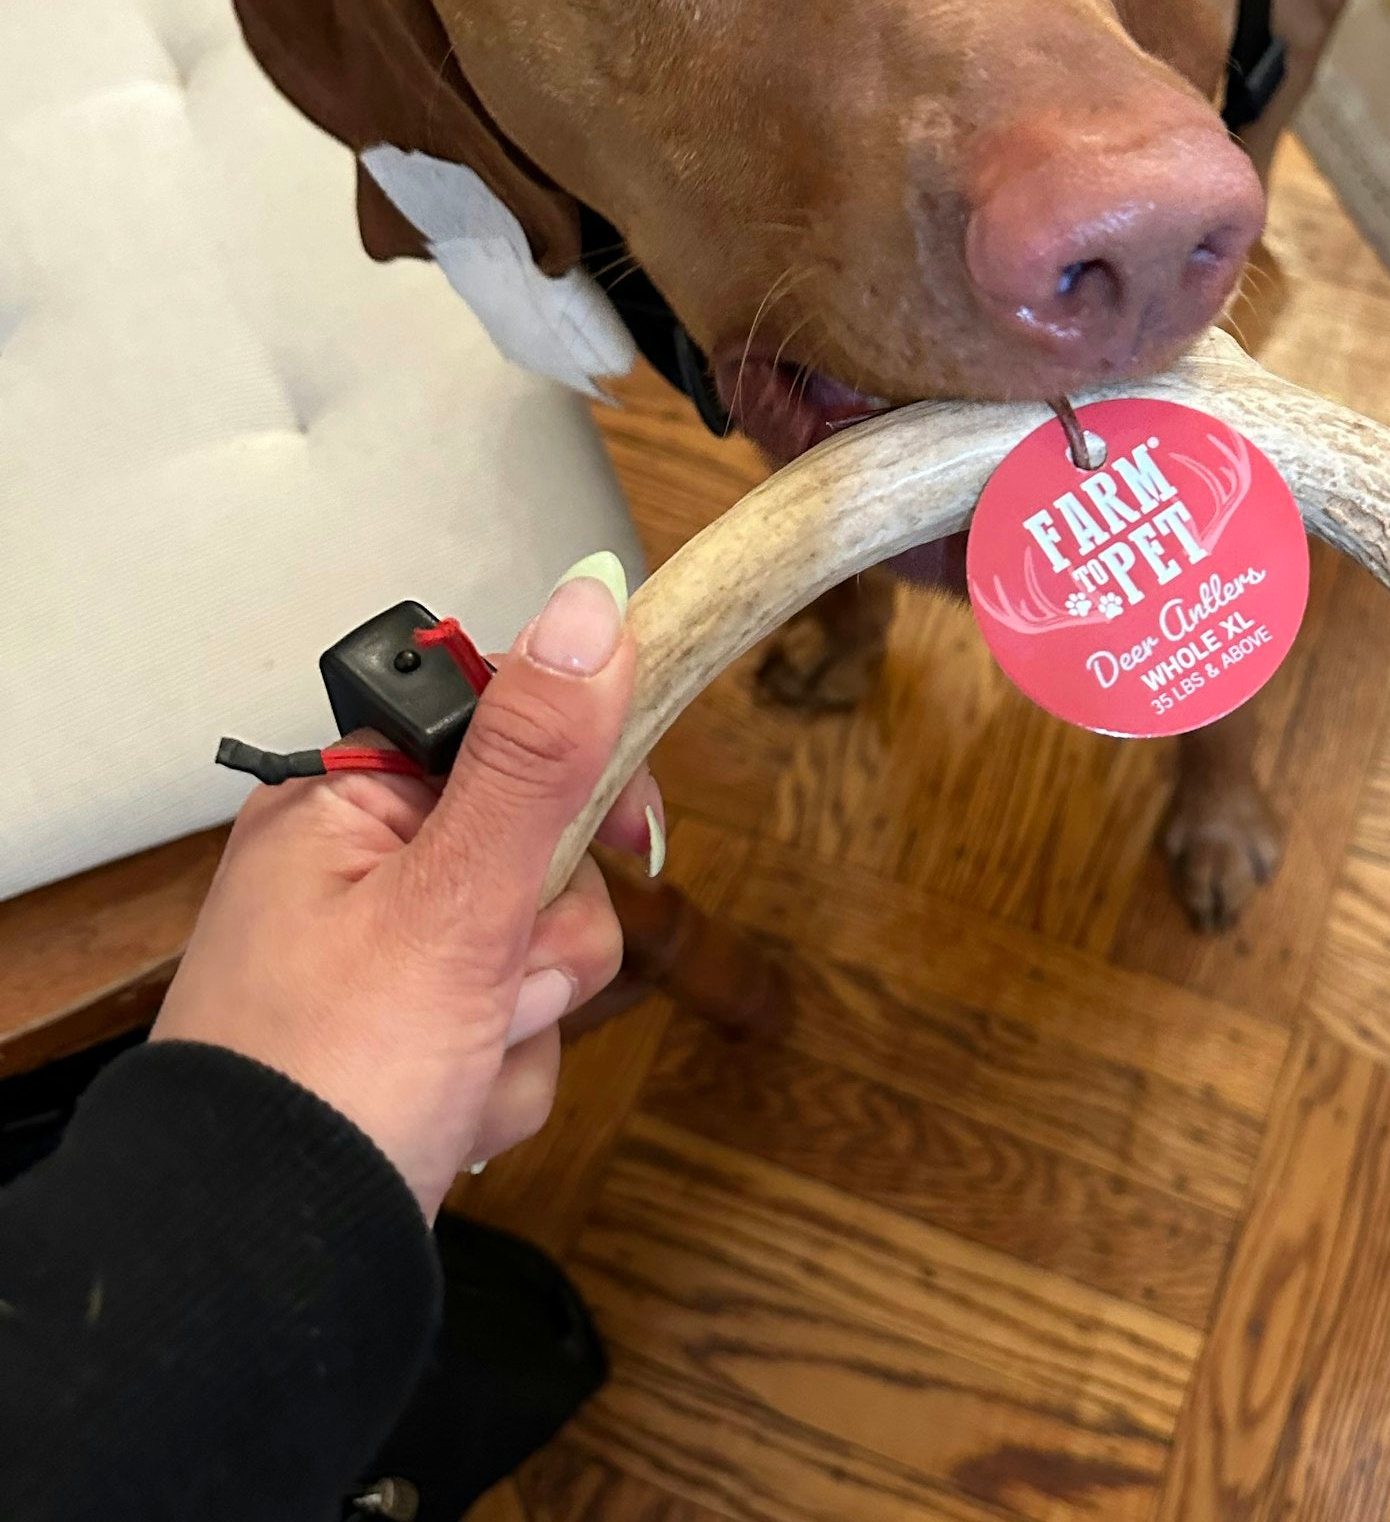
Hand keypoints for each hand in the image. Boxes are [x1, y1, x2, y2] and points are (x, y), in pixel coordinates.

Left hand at [153, 554, 663, 1217]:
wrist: (261, 1279)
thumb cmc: (323, 1084)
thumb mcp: (454, 904)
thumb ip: (535, 758)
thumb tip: (593, 604)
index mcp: (351, 807)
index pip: (513, 732)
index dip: (591, 781)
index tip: (635, 836)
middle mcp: (366, 872)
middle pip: (550, 853)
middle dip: (551, 940)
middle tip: (497, 986)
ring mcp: (391, 961)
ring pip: (546, 951)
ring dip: (534, 1022)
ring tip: (459, 1065)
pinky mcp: (415, 1038)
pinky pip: (520, 1030)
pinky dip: (506, 1076)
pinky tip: (451, 1109)